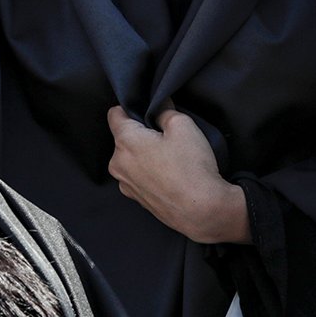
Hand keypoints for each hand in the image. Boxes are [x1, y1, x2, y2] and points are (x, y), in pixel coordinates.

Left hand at [107, 106, 249, 244]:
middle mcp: (118, 163)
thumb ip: (165, 110)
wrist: (202, 211)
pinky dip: (148, 172)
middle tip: (166, 136)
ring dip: (144, 154)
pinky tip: (169, 175)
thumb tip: (159, 105)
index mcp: (125, 141)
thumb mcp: (183, 126)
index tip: (148, 110)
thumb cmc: (191, 167)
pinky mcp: (136, 199)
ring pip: (130, 158)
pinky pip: (137, 177)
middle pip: (123, 137)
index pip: (114, 114)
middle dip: (141, 133)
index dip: (131, 107)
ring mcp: (125, 184)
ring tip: (170, 158)